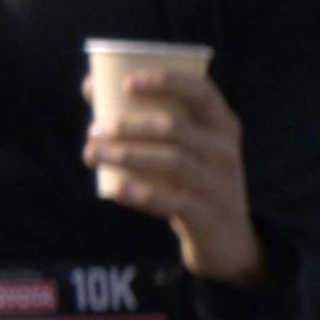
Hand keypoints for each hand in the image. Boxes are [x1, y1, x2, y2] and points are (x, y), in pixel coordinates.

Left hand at [84, 65, 261, 282]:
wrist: (227, 238)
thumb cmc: (194, 178)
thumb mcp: (188, 147)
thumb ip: (150, 117)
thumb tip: (92, 86)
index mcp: (223, 125)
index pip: (201, 92)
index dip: (166, 81)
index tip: (127, 83)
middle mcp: (226, 151)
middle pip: (176, 128)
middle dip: (130, 126)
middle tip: (95, 129)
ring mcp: (220, 184)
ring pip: (172, 161)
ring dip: (126, 155)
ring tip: (92, 153)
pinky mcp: (208, 216)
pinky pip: (172, 202)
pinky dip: (141, 194)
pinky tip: (114, 189)